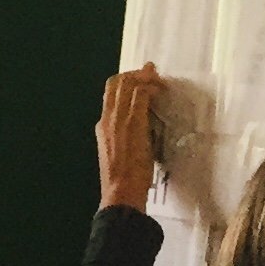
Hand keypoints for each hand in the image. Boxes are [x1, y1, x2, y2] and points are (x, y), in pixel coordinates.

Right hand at [97, 65, 162, 210]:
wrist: (120, 191)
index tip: (143, 83)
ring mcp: (119, 118)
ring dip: (147, 78)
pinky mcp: (133, 121)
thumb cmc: (122, 180)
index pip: (110, 93)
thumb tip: (141, 128)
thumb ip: (125, 137)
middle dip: (137, 74)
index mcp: (102, 126)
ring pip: (128, 83)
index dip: (126, 81)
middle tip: (154, 76)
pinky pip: (141, 94)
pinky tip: (162, 92)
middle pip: (117, 82)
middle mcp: (107, 118)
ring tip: (161, 82)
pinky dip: (152, 88)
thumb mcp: (118, 153)